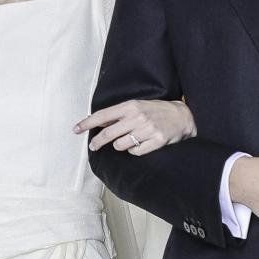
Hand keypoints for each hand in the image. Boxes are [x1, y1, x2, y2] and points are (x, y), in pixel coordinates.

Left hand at [74, 99, 196, 154]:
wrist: (182, 116)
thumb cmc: (156, 111)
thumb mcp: (137, 107)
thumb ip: (119, 115)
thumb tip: (99, 124)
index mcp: (130, 106)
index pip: (103, 115)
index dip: (87, 123)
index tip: (76, 129)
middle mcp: (137, 117)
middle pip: (108, 134)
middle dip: (98, 142)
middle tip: (94, 146)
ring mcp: (147, 130)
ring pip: (121, 145)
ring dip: (120, 146)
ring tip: (128, 141)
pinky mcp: (157, 141)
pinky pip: (136, 152)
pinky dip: (135, 151)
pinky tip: (141, 145)